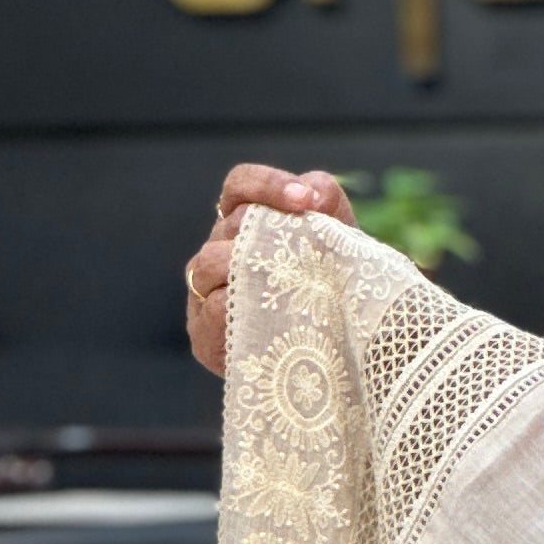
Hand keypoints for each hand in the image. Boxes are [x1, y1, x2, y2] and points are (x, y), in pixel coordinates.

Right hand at [185, 165, 358, 372]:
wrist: (339, 358)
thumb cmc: (334, 295)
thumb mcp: (340, 245)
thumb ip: (328, 206)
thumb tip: (314, 191)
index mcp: (246, 224)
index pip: (240, 186)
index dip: (267, 184)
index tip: (305, 199)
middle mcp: (218, 251)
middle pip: (231, 223)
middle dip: (272, 232)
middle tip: (309, 252)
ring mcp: (205, 292)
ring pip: (210, 262)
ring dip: (252, 267)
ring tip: (291, 281)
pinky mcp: (204, 334)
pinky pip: (214, 309)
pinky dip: (245, 307)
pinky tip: (275, 315)